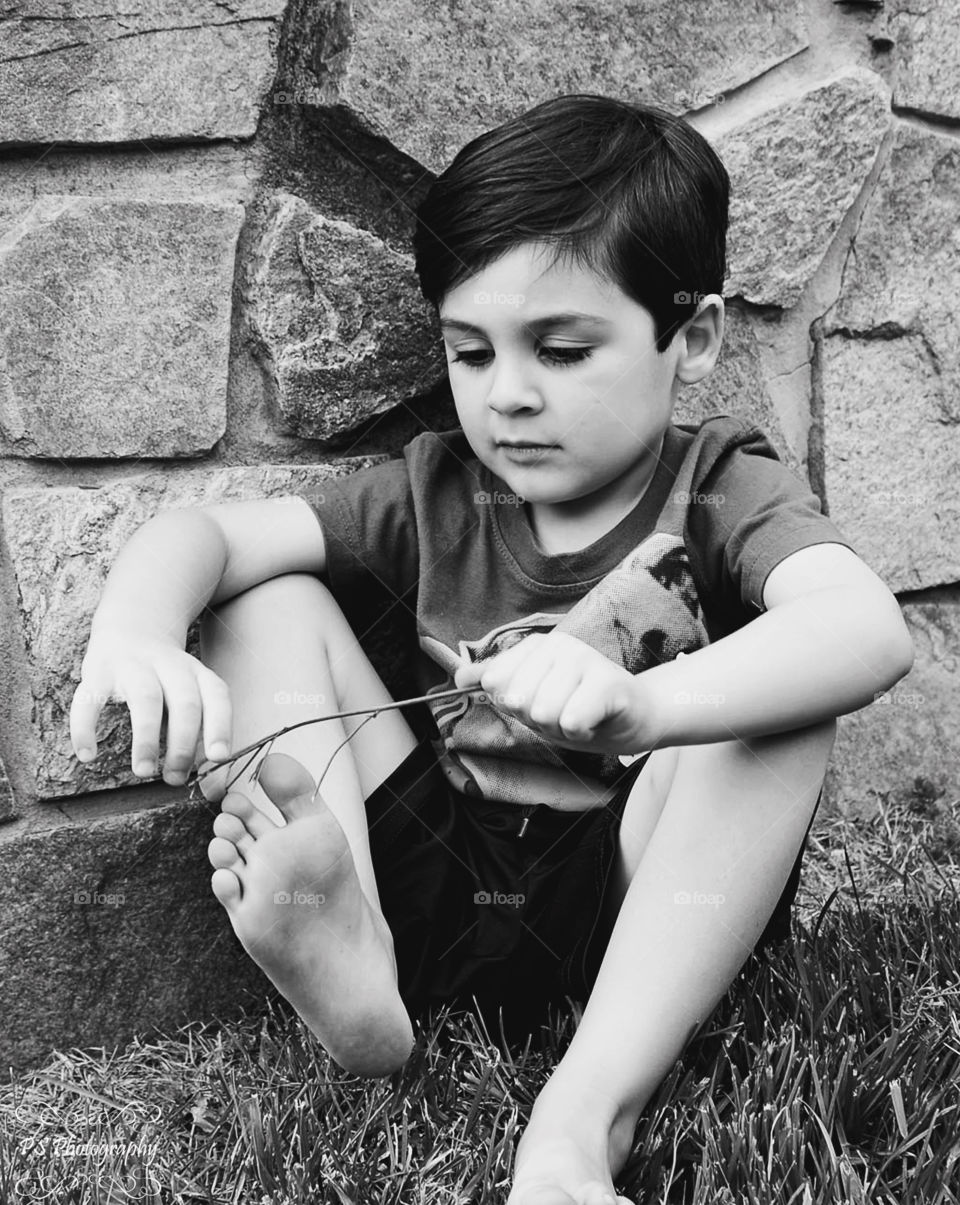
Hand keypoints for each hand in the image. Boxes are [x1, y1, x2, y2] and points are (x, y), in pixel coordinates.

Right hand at [69, 629, 232, 785]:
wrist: (131, 628)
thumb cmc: (166, 681)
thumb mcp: (189, 696)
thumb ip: (199, 736)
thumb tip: (211, 787)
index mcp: (197, 674)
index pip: (217, 697)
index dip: (220, 726)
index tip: (218, 757)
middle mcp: (170, 667)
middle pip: (185, 703)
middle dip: (183, 744)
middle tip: (175, 778)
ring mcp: (134, 666)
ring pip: (146, 699)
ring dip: (147, 738)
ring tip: (144, 771)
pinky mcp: (98, 670)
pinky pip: (90, 699)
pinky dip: (85, 727)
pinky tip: (87, 755)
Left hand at [453, 630, 653, 754]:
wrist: (636, 718)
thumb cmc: (582, 708)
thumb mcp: (534, 697)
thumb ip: (499, 684)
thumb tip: (459, 678)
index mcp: (538, 646)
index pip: (495, 683)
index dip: (515, 706)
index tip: (541, 701)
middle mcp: (559, 644)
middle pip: (517, 701)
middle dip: (539, 721)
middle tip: (565, 712)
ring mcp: (585, 658)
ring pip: (543, 713)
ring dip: (561, 728)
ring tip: (581, 716)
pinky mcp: (608, 681)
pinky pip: (571, 721)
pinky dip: (580, 733)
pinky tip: (594, 721)